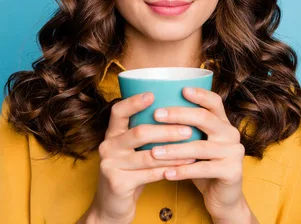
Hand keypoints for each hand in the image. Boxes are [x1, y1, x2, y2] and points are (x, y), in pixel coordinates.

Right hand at [89, 92, 197, 222]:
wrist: (111, 206)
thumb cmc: (129, 172)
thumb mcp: (130, 150)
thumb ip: (142, 133)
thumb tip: (175, 112)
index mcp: (111, 134)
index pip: (118, 112)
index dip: (134, 102)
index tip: (153, 95)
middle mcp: (108, 147)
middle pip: (139, 132)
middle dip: (166, 130)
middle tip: (189, 129)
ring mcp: (111, 166)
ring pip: (148, 155)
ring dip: (173, 151)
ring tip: (193, 148)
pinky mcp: (118, 184)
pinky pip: (149, 174)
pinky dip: (169, 169)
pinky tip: (185, 166)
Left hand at [149, 87, 252, 221]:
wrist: (223, 198)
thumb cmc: (203, 166)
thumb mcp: (197, 144)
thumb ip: (186, 129)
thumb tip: (154, 112)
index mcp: (223, 123)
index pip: (214, 102)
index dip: (199, 94)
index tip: (180, 89)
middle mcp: (231, 134)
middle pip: (205, 118)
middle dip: (178, 115)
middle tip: (156, 115)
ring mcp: (234, 152)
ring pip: (200, 146)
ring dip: (174, 149)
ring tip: (153, 152)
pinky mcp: (232, 172)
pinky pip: (203, 169)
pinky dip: (182, 171)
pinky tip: (166, 173)